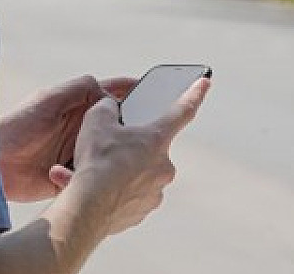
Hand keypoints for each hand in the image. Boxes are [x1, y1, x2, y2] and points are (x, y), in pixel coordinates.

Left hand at [0, 75, 135, 201]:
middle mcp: (80, 129)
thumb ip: (77, 89)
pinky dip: (98, 176)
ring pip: (108, 152)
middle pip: (115, 126)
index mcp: (76, 106)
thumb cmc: (16, 127)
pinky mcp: (72, 175)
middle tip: (147, 132)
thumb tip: (108, 92)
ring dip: (116, 155)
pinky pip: (94, 176)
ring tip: (129, 158)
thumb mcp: (48, 99)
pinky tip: (103, 177)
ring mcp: (77, 152)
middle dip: (131, 128)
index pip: (110, 94)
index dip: (131, 90)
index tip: (154, 89)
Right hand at [58, 77, 210, 235]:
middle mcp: (163, 165)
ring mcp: (155, 191)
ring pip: (139, 174)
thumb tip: (109, 109)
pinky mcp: (142, 211)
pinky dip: (116, 192)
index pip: (182, 110)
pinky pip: (130, 196)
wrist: (88, 207)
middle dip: (132, 148)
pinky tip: (99, 190)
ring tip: (97, 174)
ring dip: (122, 172)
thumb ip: (108, 108)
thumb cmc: (96, 163)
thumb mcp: (96, 120)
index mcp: (157, 138)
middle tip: (108, 151)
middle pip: (150, 149)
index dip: (194, 94)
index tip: (205, 82)